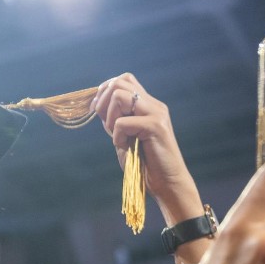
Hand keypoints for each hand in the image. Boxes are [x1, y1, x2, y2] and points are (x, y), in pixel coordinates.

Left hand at [90, 73, 202, 229]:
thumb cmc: (145, 165)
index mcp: (148, 105)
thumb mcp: (124, 137)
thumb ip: (114, 120)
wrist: (168, 184)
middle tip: (106, 125)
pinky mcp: (156, 126)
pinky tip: (125, 147)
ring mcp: (156, 113)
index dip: (105, 91)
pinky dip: (117, 136)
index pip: (124, 79)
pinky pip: (123, 122)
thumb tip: (96, 104)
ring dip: (110, 117)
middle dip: (103, 102)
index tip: (97, 111)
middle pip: (119, 82)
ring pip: (119, 95)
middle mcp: (154, 105)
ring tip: (117, 136)